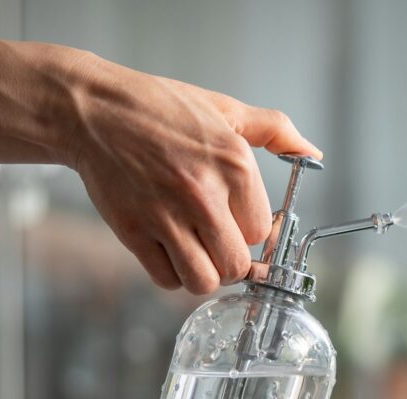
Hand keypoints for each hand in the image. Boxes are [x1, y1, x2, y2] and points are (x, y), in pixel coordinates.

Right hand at [63, 52, 321, 293]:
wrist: (93, 110)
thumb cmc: (159, 109)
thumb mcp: (225, 109)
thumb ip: (274, 131)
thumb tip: (313, 153)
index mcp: (233, 165)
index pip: (260, 231)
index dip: (251, 232)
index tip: (240, 224)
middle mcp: (203, 194)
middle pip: (236, 266)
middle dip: (232, 262)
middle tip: (220, 246)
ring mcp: (166, 216)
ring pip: (204, 281)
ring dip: (204, 274)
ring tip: (197, 253)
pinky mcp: (133, 231)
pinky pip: (166, 279)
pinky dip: (171, 273)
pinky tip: (170, 250)